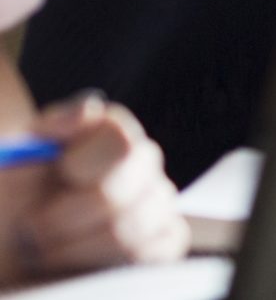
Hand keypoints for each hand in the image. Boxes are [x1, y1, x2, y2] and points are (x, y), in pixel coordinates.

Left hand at [0, 96, 188, 279]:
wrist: (13, 241)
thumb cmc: (14, 199)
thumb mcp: (15, 163)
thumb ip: (47, 133)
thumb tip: (86, 110)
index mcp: (107, 133)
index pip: (120, 141)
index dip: (84, 162)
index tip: (58, 175)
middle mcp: (141, 163)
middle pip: (123, 190)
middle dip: (64, 218)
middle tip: (30, 228)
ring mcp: (157, 202)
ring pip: (130, 230)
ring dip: (73, 248)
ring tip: (44, 249)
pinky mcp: (164, 239)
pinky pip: (154, 251)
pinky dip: (103, 262)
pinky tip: (76, 258)